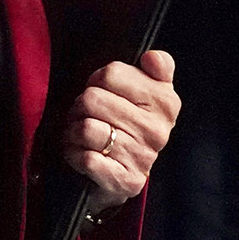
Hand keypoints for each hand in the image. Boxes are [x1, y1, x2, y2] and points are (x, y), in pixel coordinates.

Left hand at [61, 50, 179, 208]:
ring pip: (86, 128)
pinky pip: (85, 158)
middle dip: (80, 106)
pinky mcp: (123, 182)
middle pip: (92, 99)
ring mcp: (141, 158)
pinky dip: (73, 153)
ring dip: (73, 130)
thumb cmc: (131, 124)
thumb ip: (157, 67)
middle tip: (85, 114)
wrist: (125, 174)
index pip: (112, 74)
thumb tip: (152, 57)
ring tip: (80, 133)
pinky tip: (79, 153)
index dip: (97, 80)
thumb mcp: (150, 91)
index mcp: (166, 103)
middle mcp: (157, 131)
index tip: (102, 91)